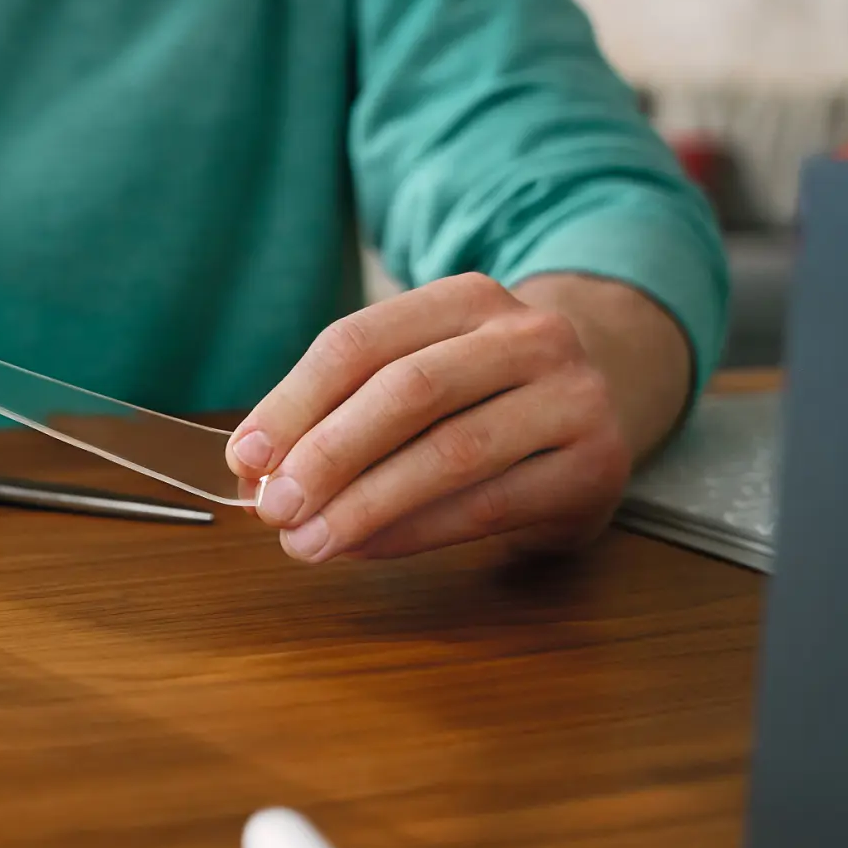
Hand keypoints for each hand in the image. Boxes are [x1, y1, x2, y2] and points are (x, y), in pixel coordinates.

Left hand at [224, 272, 689, 562]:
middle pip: (407, 391)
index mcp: (465, 298)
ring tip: (307, 542)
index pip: (359, 342)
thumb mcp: (414, 375)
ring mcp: (572, 397)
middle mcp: (528, 335)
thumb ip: (336, 413)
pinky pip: (489, 504)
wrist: (603, 406)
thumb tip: (251, 471)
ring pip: (451, 452)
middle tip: (274, 508)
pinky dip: (415, 532)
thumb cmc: (478, 398)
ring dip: (366, 505)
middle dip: (329, 455)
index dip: (293, 402)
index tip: (244, 458)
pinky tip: (365, 548)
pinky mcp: (597, 465)